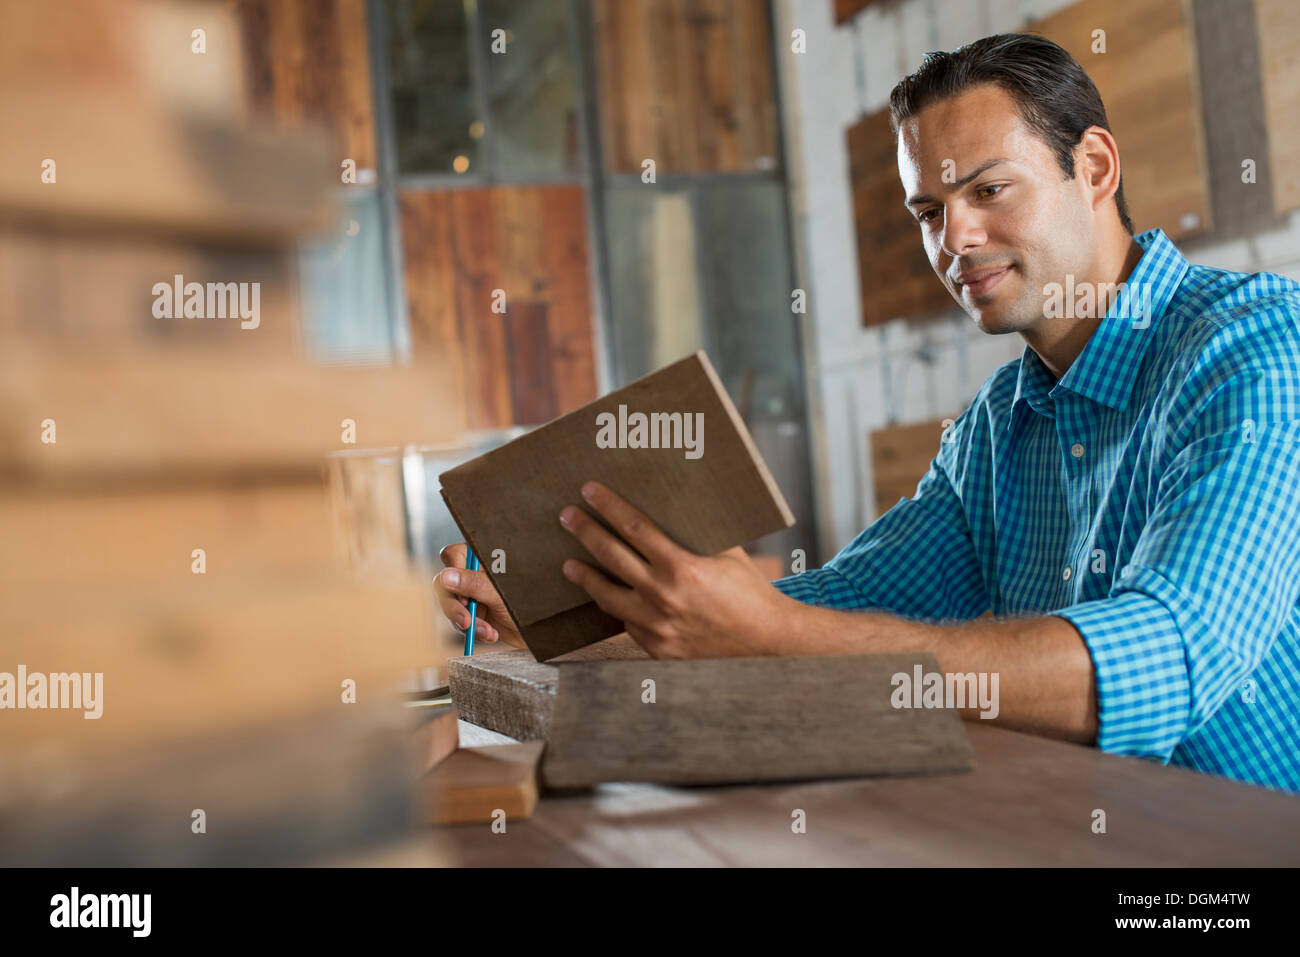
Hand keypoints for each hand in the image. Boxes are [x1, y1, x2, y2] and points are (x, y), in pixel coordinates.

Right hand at [434, 543, 526, 648]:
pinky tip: (490, 635)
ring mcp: (470, 593)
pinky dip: (472, 631)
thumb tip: (446, 577)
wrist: (540, 631)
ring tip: (487, 632)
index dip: (452, 572)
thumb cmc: (529, 605)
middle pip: (444, 583)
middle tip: (466, 621)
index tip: (462, 593)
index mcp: (483, 559)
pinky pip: (458, 622)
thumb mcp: (502, 595)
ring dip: (466, 622)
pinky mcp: (471, 612)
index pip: (453, 555)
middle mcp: (473, 574)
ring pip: (450, 605)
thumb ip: (475, 584)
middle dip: (454, 606)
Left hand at [558, 481, 792, 657]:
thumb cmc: (750, 593)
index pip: (634, 527)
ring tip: (568, 565)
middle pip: (611, 556)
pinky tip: (609, 597)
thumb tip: (671, 508)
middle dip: (585, 532)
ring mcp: (656, 626)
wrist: (767, 643)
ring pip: (607, 596)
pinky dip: (617, 607)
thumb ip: (695, 536)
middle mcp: (663, 596)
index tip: (589, 490)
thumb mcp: (727, 554)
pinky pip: (627, 623)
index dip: (608, 506)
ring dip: (585, 577)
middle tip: (567, 517)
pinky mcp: (656, 648)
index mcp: (681, 567)